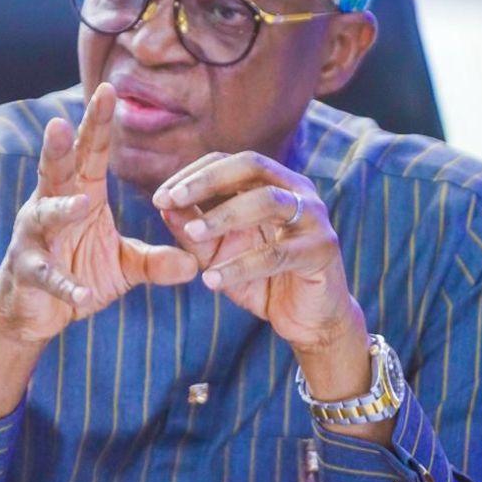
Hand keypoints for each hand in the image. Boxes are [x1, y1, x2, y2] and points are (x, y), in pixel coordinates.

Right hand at [0, 82, 197, 344]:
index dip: (97, 123)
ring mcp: (34, 238)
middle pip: (56, 170)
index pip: (90, 152)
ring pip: (45, 216)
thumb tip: (195, 265)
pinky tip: (82, 295)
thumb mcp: (124, 265)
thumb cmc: (78, 272)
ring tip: (83, 206)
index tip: (109, 89)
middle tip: (60, 121)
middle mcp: (50, 206)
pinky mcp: (27, 272)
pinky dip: (65, 285)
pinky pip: (47, 276)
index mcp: (80, 193)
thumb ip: (156, 261)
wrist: (34, 311)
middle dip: (59, 147)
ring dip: (63, 210)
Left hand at [152, 150, 358, 353]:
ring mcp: (313, 218)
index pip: (228, 162)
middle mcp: (296, 191)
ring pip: (267, 201)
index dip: (192, 174)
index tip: (160, 197)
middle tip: (172, 199)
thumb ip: (193, 229)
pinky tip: (212, 280)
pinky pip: (276, 254)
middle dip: (207, 180)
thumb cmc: (261, 279)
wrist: (308, 320)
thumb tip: (163, 206)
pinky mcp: (321, 251)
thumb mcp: (218, 253)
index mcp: (272, 183)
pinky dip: (241, 266)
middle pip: (251, 166)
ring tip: (192, 233)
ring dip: (224, 215)